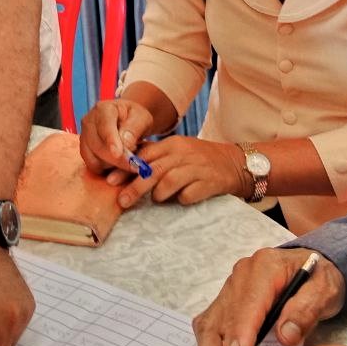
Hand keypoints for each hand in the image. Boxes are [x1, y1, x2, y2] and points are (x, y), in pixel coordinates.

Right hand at [79, 98, 156, 174]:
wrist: (125, 120)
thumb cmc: (134, 118)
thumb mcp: (142, 118)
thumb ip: (135, 128)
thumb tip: (125, 142)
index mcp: (104, 109)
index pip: (104, 126)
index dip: (110, 141)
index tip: (118, 154)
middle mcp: (89, 121)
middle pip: (98, 145)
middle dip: (117, 159)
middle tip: (135, 166)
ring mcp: (84, 135)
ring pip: (93, 157)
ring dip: (111, 165)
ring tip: (127, 160)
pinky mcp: (84, 149)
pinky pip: (91, 164)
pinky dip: (104, 169)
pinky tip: (117, 164)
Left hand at [115, 136, 248, 208]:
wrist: (235, 163)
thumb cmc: (199, 159)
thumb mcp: (177, 151)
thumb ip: (155, 157)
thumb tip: (123, 170)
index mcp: (172, 144)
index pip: (144, 155)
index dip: (126, 169)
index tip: (111, 180)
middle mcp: (183, 153)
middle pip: (154, 170)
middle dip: (135, 187)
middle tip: (122, 201)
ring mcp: (197, 167)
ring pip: (170, 181)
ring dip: (159, 194)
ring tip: (157, 199)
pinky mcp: (210, 182)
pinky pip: (189, 194)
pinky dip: (181, 199)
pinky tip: (181, 200)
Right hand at [193, 247, 345, 345]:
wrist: (313, 265)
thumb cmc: (319, 278)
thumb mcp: (324, 291)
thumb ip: (306, 310)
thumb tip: (284, 336)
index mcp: (265, 267)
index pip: (247, 303)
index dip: (240, 333)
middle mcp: (241, 275)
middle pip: (222, 317)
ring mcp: (230, 287)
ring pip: (210, 324)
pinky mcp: (226, 300)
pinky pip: (210, 325)